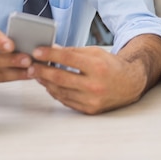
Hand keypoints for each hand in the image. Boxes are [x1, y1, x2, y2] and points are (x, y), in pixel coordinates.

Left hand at [29, 35, 160, 114]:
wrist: (130, 84)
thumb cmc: (111, 66)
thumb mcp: (95, 53)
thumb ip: (73, 52)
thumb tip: (51, 49)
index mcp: (97, 66)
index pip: (68, 58)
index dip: (50, 54)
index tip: (37, 52)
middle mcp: (94, 84)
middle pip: (61, 77)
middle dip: (42, 71)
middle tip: (30, 66)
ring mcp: (92, 99)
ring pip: (60, 91)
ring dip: (46, 82)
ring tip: (36, 74)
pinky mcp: (89, 110)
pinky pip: (66, 101)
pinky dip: (56, 92)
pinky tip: (49, 85)